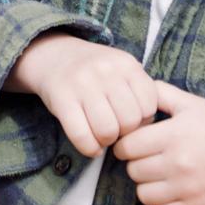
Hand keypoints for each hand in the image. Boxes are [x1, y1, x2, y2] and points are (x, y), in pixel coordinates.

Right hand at [9, 33, 156, 155]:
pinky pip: (81, 135)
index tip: (130, 120)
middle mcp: (106, 71)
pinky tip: (90, 146)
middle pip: (130, 121)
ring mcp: (82, 84)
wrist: (54, 56)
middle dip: (124, 133)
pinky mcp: (61, 99)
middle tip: (115, 130)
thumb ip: (138, 92)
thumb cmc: (95, 72)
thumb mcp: (121, 70)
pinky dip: (89, 148)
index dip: (143, 121)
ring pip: (107, 131)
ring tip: (102, 137)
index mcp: (126, 64)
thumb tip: (147, 128)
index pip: (149, 106)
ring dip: (106, 142)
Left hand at [114, 83, 204, 204]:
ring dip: (147, 186)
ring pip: (143, 194)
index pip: (126, 146)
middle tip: (149, 159)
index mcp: (173, 134)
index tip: (135, 143)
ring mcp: (186, 187)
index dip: (126, 144)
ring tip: (159, 176)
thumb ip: (160, 93)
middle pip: (132, 170)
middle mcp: (177, 162)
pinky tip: (168, 195)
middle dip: (136, 163)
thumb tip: (134, 90)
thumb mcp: (190, 103)